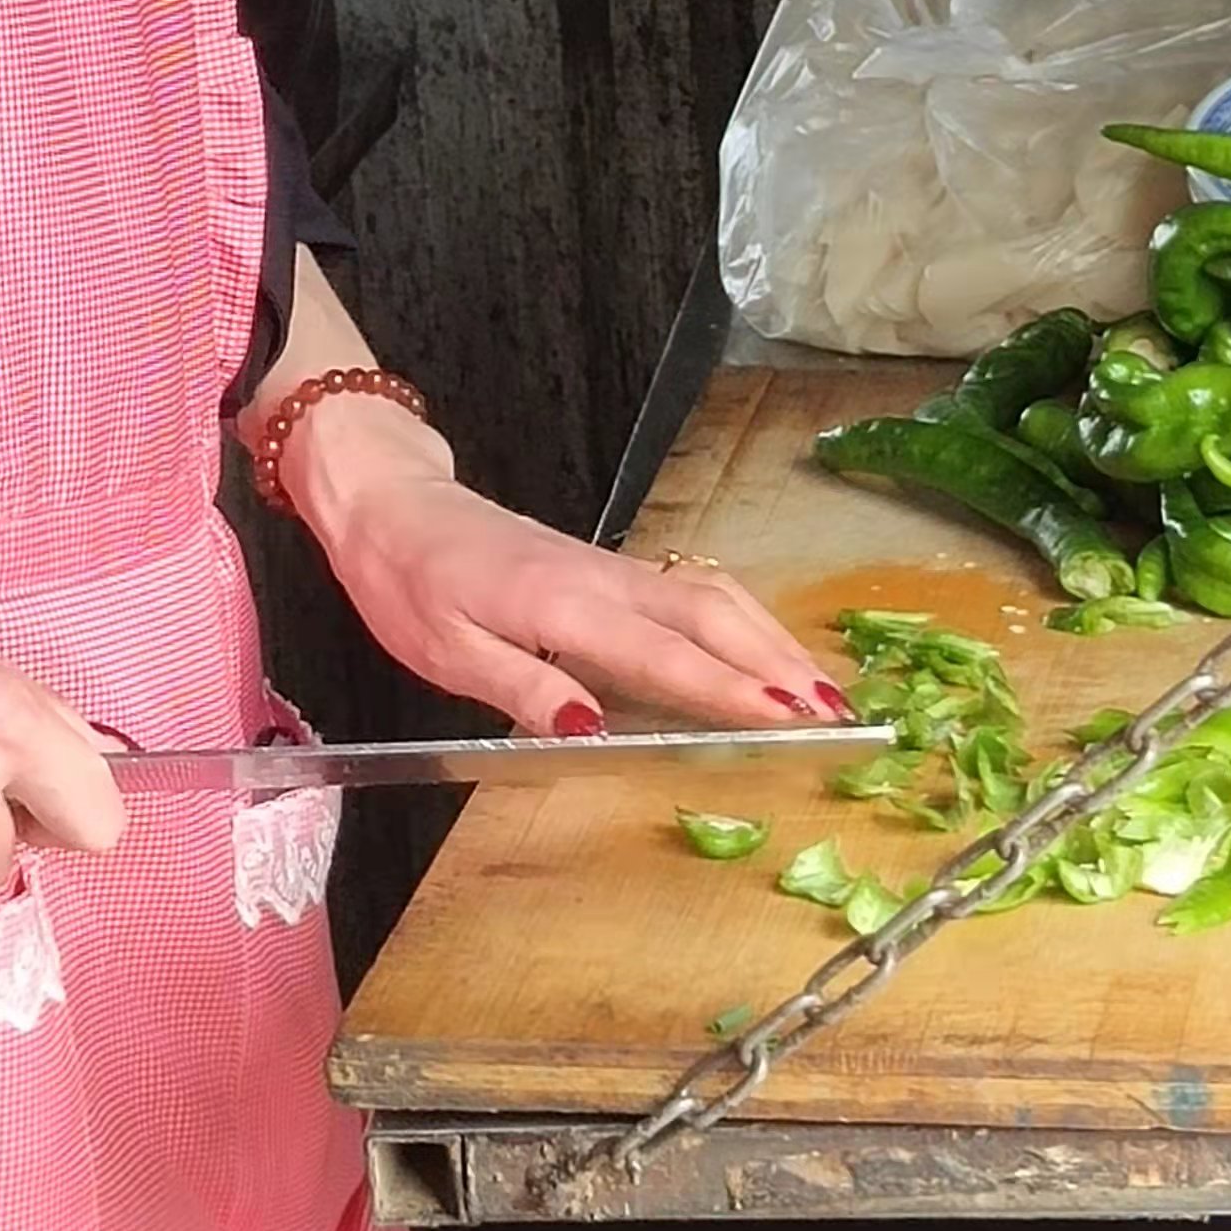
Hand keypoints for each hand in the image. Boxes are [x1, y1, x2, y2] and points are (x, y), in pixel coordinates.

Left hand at [281, 404, 852, 733]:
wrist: (392, 502)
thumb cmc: (410, 582)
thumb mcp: (444, 651)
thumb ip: (521, 687)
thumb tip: (591, 728)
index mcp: (558, 603)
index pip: (661, 653)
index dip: (728, 688)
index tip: (788, 718)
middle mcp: (601, 580)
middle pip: (711, 616)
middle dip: (778, 664)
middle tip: (839, 716)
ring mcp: (613, 568)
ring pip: (713, 596)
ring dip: (773, 641)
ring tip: (824, 691)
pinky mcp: (613, 569)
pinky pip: (694, 591)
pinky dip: (745, 622)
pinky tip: (766, 653)